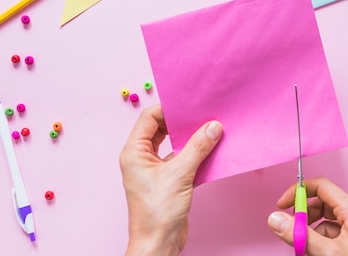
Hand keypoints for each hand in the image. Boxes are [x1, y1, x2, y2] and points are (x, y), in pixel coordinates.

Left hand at [120, 105, 222, 255]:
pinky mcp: (168, 180)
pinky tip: (211, 151)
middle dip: (182, 123)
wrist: (159, 244)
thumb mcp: (179, 175)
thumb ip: (197, 148)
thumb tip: (213, 127)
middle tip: (202, 115)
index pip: (150, 118)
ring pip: (174, 145)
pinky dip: (195, 155)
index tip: (189, 104)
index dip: (169, 109)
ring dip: (191, 139)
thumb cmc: (156, 213)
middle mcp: (142, 158)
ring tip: (210, 130)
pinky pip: (182, 159)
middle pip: (162, 129)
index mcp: (134, 152)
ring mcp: (155, 170)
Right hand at [267, 177, 347, 255]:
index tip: (283, 204)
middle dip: (305, 217)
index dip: (299, 192)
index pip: (322, 186)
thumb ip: (300, 236)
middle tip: (292, 230)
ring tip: (305, 249)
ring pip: (330, 222)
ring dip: (313, 233)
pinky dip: (325, 242)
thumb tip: (276, 220)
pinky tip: (318, 254)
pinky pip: (339, 234)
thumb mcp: (328, 253)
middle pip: (324, 204)